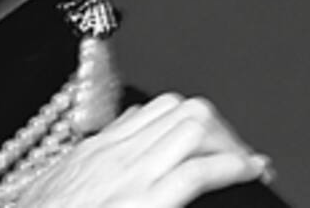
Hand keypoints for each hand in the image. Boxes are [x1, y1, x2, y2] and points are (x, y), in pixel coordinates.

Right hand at [17, 93, 272, 206]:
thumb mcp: (59, 184)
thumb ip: (90, 158)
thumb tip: (121, 131)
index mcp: (96, 151)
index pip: (155, 111)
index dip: (192, 121)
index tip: (212, 140)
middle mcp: (115, 154)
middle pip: (180, 111)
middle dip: (217, 128)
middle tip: (237, 153)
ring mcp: (130, 174)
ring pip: (193, 126)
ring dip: (229, 142)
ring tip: (247, 162)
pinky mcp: (146, 201)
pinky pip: (198, 169)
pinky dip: (233, 165)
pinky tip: (250, 170)